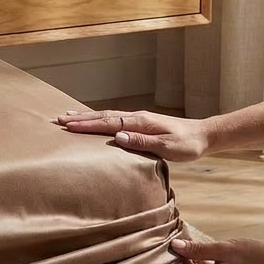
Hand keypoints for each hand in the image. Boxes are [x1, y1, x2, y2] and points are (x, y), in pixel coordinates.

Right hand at [54, 109, 209, 160]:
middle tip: (59, 120)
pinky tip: (94, 120)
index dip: (87, 124)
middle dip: (80, 118)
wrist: (203, 135)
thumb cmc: (187, 144)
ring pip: (107, 116)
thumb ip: (142, 142)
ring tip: (69, 116)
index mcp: (140, 122)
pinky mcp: (140, 123)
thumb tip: (118, 137)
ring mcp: (137, 119)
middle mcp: (136, 117)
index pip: (108, 123)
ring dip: (87, 117)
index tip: (68, 126)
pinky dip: (99, 119)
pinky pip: (114, 119)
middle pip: (103, 116)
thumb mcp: (168, 147)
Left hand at [168, 237, 263, 263]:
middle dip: (185, 258)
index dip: (174, 257)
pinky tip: (209, 253)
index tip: (174, 241)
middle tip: (186, 238)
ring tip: (198, 243)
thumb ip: (197, 249)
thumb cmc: (254, 255)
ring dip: (195, 261)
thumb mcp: (223, 249)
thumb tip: (175, 246)